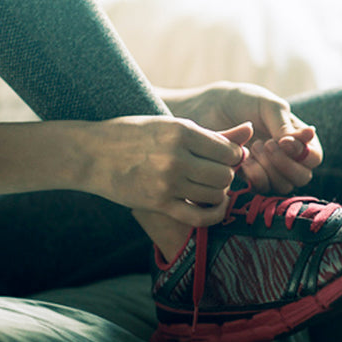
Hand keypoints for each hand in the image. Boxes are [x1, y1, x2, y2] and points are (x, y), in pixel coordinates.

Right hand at [80, 116, 251, 226]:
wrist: (90, 153)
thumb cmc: (132, 134)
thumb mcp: (170, 125)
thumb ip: (212, 133)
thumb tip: (250, 132)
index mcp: (181, 131)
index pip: (229, 150)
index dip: (233, 156)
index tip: (224, 157)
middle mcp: (177, 156)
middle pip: (225, 174)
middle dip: (226, 175)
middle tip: (216, 173)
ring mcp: (168, 182)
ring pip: (216, 194)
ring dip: (218, 193)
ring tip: (208, 186)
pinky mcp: (159, 203)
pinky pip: (200, 216)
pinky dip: (214, 214)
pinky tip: (212, 207)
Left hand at [159, 82, 322, 193]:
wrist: (207, 110)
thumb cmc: (240, 101)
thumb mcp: (266, 105)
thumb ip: (285, 123)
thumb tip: (308, 137)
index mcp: (298, 137)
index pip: (314, 156)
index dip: (302, 153)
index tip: (282, 141)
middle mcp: (288, 157)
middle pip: (303, 176)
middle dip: (285, 164)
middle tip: (265, 145)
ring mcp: (270, 170)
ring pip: (284, 186)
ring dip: (270, 170)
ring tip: (253, 149)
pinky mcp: (252, 180)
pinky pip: (264, 191)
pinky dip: (256, 178)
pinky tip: (244, 161)